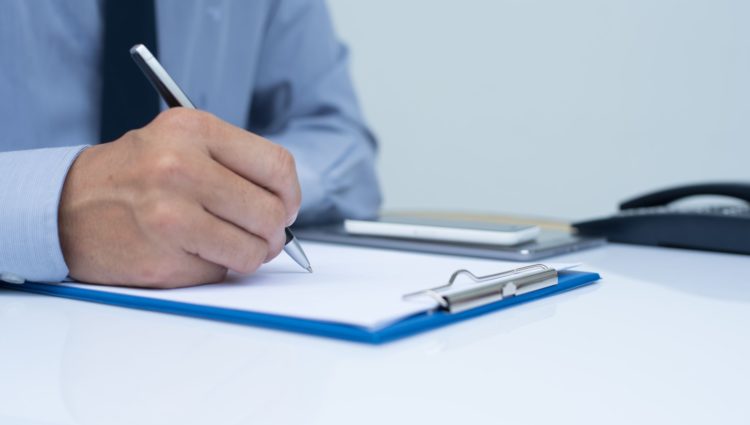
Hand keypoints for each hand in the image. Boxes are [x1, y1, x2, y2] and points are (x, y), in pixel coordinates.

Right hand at [58, 108, 300, 287]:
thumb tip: (286, 204)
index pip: (277, 166)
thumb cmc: (133, 174)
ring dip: (248, 254)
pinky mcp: (160, 260)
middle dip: (274, 231)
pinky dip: (215, 269)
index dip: (290, 193)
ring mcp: (169, 217)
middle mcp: (180, 169)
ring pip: (252, 251)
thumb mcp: (180, 141)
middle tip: (262, 235)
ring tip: (226, 244)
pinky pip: (220, 274)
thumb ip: (234, 162)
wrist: (65, 207)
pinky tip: (190, 253)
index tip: (286, 206)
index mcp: (193, 131)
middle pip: (270, 213)